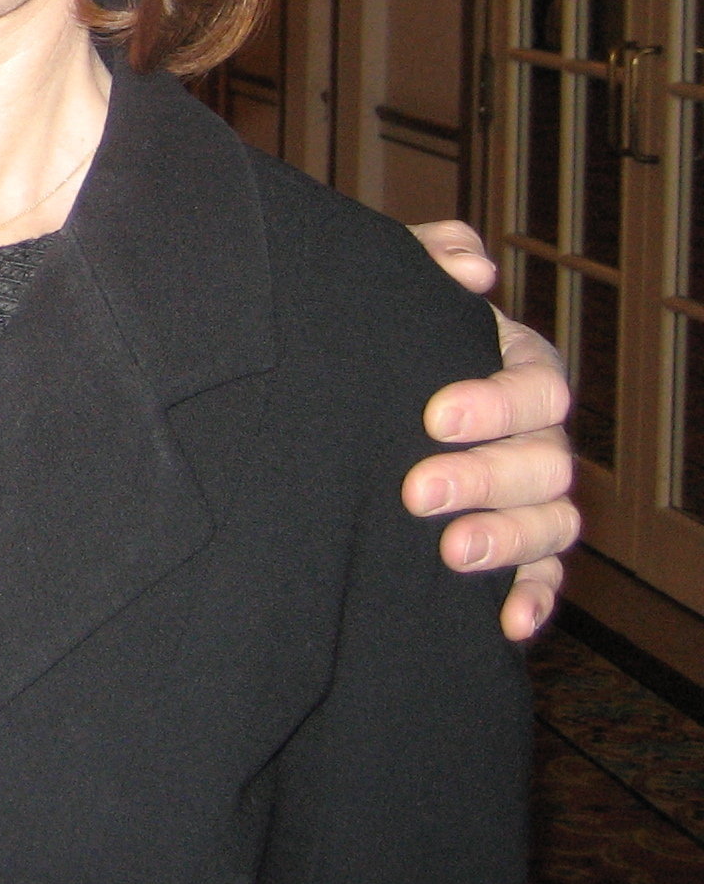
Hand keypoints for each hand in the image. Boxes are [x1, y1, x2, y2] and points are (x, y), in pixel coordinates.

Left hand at [403, 216, 576, 642]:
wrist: (328, 391)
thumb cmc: (370, 334)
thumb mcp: (384, 290)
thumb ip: (423, 262)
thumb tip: (472, 268)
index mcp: (512, 365)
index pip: (538, 383)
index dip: (497, 402)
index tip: (432, 414)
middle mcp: (532, 434)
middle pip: (546, 462)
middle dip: (486, 480)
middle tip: (415, 491)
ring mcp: (526, 495)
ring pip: (554, 523)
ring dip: (509, 541)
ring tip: (451, 554)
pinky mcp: (511, 550)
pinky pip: (544, 579)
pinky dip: (534, 600)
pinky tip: (505, 621)